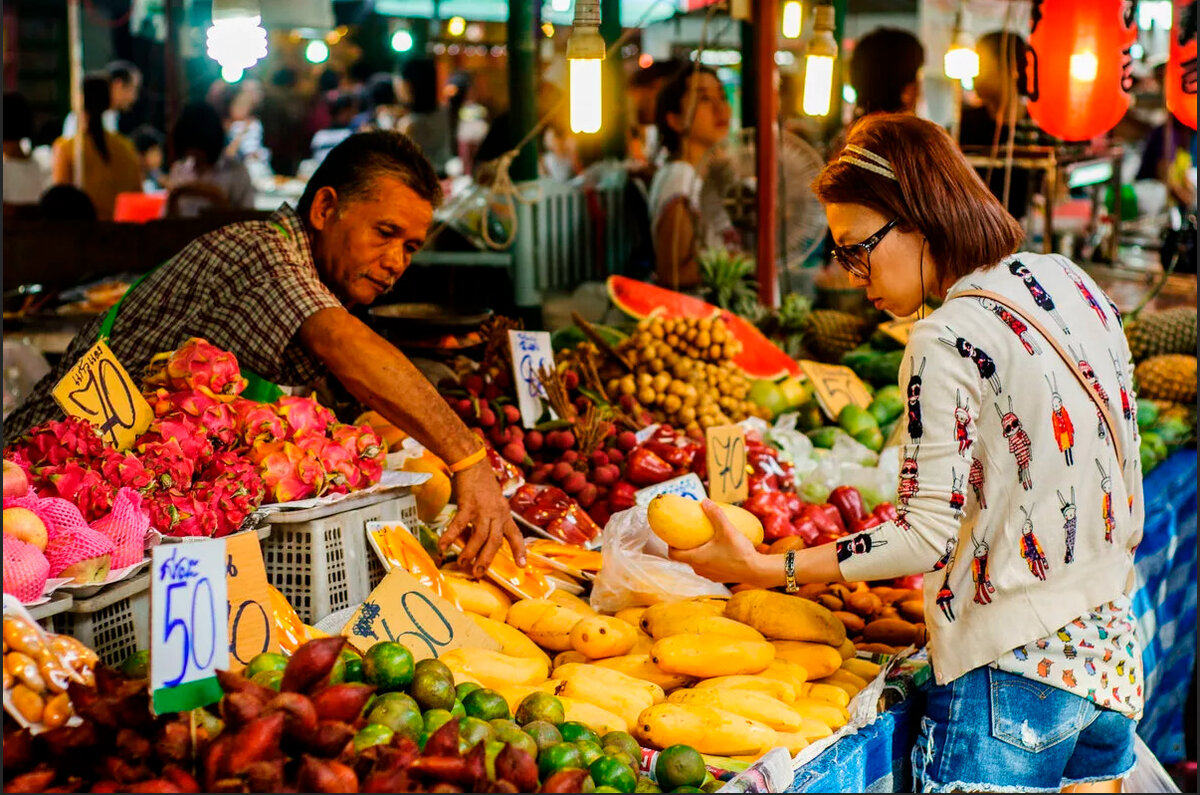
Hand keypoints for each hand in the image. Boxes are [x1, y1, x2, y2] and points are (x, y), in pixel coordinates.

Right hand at [439, 460, 525, 576]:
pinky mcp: (468, 505)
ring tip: (462, 564)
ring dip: (470, 552)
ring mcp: (483, 510)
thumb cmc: (482, 484)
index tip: (522, 565)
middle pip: (495, 541)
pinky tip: (443, 546)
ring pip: (479, 537)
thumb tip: (484, 538)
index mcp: (504, 514)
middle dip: (487, 559)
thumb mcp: (494, 502)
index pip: (515, 534)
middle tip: (479, 573)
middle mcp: (496, 514)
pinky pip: (459, 525)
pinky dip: (450, 536)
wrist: (473, 463)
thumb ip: (492, 519)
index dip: (519, 550)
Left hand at [668, 500, 768, 586]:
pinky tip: (717, 549)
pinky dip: (707, 559)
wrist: (756, 571)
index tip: (673, 536)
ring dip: (697, 552)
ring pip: (697, 563)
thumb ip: (715, 514)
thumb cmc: (739, 552)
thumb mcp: (727, 530)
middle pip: (685, 557)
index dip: (670, 545)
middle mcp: (699, 569)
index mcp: (696, 558)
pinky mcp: (719, 578)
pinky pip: (707, 567)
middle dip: (685, 546)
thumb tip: (704, 501)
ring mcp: (709, 575)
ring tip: (703, 540)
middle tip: (689, 533)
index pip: (673, 554)